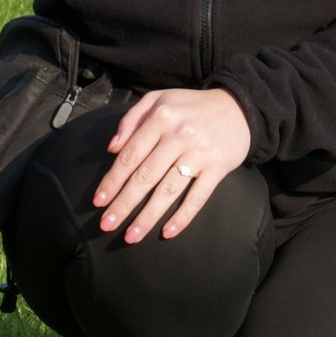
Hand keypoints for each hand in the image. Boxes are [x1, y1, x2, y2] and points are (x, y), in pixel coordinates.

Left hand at [95, 88, 250, 242]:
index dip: (112, 180)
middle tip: (106, 224)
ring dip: (148, 216)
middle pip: (145, 176)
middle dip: (123, 204)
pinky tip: (167, 233)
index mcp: (161, 117)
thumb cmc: (191, 107)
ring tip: (131, 236)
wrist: (238, 107)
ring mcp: (200, 153)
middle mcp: (179, 135)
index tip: (98, 201)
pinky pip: (197, 197)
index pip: (130, 155)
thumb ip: (131, 119)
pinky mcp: (218, 167)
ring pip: (168, 190)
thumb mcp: (159, 100)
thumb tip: (111, 148)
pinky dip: (182, 216)